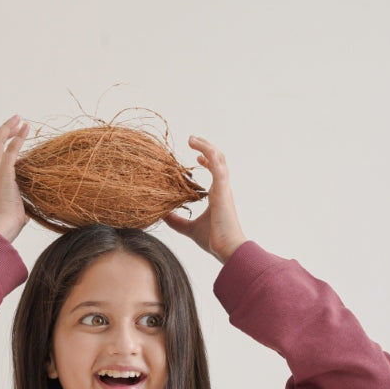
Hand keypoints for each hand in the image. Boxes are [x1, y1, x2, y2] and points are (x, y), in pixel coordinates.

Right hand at [0, 115, 29, 242]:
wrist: (2, 225)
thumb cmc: (9, 222)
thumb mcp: (12, 204)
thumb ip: (18, 197)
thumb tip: (30, 202)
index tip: (9, 136)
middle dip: (2, 131)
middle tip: (14, 122)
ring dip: (8, 128)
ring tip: (19, 119)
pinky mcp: (5, 170)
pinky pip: (12, 148)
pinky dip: (19, 136)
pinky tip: (26, 127)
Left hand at [163, 136, 245, 263]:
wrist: (227, 249)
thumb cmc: (214, 240)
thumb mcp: (189, 228)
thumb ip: (177, 221)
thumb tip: (161, 214)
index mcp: (218, 195)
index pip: (215, 171)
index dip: (207, 160)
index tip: (196, 157)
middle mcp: (222, 189)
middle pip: (217, 160)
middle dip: (206, 148)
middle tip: (192, 140)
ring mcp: (224, 188)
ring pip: (219, 159)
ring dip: (206, 146)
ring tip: (192, 139)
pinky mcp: (223, 191)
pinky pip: (218, 167)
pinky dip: (210, 155)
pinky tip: (199, 151)